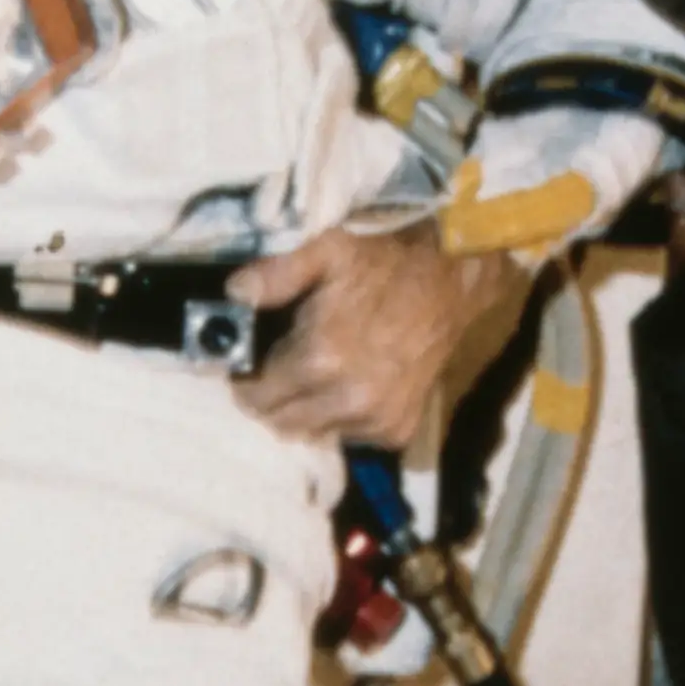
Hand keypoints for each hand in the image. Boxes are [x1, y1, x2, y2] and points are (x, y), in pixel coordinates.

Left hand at [230, 220, 541, 450]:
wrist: (452, 280)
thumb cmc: (386, 261)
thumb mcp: (328, 250)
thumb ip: (275, 275)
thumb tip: (232, 294)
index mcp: (321, 359)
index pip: (257, 396)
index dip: (245, 381)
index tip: (247, 366)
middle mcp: (347, 398)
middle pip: (281, 422)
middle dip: (271, 399)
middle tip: (278, 369)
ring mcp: (376, 419)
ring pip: (314, 431)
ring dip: (307, 410)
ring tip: (317, 374)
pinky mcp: (397, 429)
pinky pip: (350, 435)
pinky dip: (343, 416)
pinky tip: (351, 384)